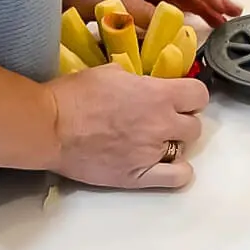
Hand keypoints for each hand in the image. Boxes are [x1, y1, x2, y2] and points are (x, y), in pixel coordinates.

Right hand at [48, 64, 209, 188]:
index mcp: (157, 94)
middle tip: (163, 120)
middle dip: (182, 121)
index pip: (199, 95)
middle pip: (194, 125)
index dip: (191, 97)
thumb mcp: (110, 72)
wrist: (50, 127)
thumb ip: (136, 79)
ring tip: (155, 142)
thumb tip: (143, 83)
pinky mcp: (139, 176)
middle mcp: (161, 123)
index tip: (180, 98)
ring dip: (174, 144)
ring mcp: (152, 152)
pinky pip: (178, 178)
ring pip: (185, 149)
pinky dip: (177, 172)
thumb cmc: (74, 95)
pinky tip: (164, 165)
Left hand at [62, 0, 242, 28]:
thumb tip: (172, 26)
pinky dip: (164, 30)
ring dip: (190, 18)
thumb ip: (139, 13)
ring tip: (209, 33)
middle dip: (208, 5)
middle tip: (229, 24)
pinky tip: (171, 42)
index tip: (229, 9)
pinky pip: (148, 20)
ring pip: (167, 6)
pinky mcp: (115, 13)